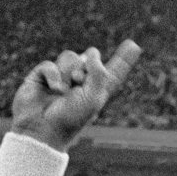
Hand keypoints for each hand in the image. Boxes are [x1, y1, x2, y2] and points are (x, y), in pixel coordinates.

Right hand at [12, 41, 140, 151]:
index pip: (113, 71)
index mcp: (98, 89)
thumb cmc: (72, 118)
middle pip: (89, 56)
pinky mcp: (43, 76)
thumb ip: (99, 73)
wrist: (43, 129)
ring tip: (63, 91)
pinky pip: (50, 63)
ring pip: (70, 56)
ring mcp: (61, 77)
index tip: (133, 45)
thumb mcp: (93, 97)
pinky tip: (53, 89)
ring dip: (69, 72)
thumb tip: (92, 53)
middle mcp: (81, 81)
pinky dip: (54, 75)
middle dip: (85, 67)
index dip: (123, 59)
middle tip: (79, 83)